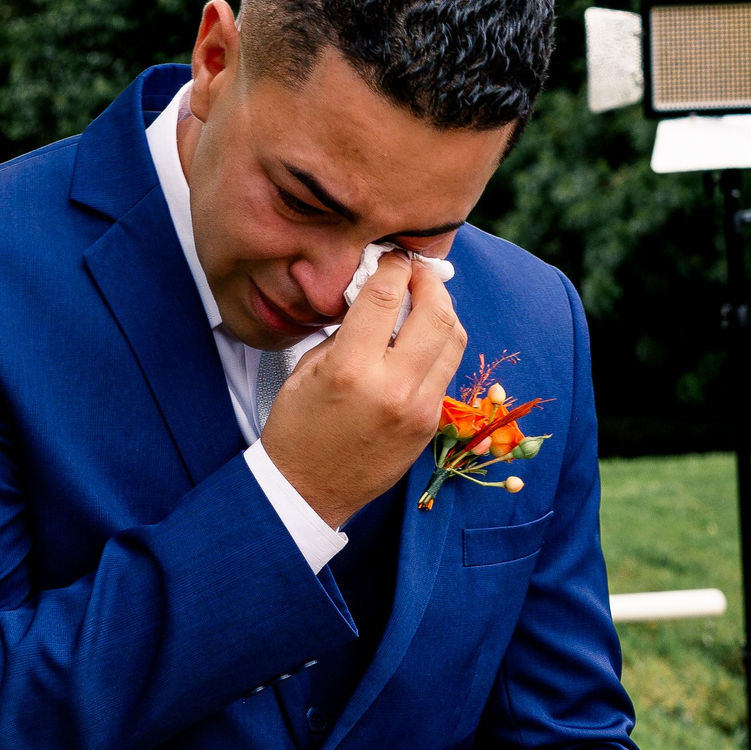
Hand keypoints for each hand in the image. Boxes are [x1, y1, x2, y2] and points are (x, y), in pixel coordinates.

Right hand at [260, 252, 464, 527]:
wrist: (307, 493)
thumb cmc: (296, 431)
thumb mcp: (307, 371)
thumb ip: (344, 333)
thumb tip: (374, 301)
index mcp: (351, 370)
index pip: (387, 296)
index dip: (394, 266)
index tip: (393, 256)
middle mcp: (393, 387)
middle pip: (437, 312)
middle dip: (431, 281)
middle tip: (419, 271)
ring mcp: (419, 408)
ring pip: (454, 339)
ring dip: (444, 310)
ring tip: (426, 300)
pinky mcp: (429, 424)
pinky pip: (446, 370)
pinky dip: (439, 345)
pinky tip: (421, 338)